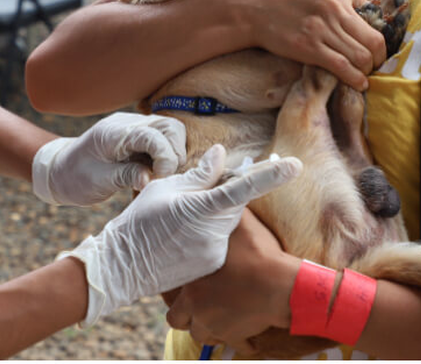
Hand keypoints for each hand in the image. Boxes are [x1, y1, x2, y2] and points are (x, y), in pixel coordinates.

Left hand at [33, 113, 185, 205]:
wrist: (59, 170)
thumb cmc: (74, 177)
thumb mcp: (97, 181)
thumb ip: (125, 177)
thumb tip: (150, 179)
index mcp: (114, 133)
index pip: (154, 135)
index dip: (165, 157)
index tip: (159, 178)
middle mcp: (127, 124)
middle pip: (170, 128)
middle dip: (174, 154)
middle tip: (161, 177)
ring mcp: (134, 128)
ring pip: (171, 133)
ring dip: (172, 155)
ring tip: (156, 176)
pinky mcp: (138, 137)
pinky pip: (163, 141)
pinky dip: (165, 157)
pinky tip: (151, 173)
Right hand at [61, 146, 300, 325]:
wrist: (125, 267)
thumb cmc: (140, 221)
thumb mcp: (164, 189)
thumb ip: (199, 174)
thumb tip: (221, 155)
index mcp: (199, 207)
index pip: (242, 187)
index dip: (271, 175)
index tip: (295, 165)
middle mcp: (213, 232)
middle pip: (235, 202)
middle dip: (226, 191)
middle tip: (198, 191)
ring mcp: (215, 251)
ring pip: (227, 221)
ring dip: (214, 212)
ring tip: (181, 219)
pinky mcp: (213, 263)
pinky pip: (220, 239)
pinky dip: (208, 231)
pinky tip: (183, 236)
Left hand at [165, 208, 301, 352]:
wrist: (280, 285)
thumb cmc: (257, 253)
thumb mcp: (238, 223)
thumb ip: (222, 210)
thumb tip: (219, 186)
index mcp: (191, 283)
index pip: (166, 292)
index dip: (170, 289)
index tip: (181, 284)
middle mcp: (197, 307)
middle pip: (176, 320)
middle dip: (184, 314)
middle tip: (196, 304)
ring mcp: (215, 325)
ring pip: (199, 335)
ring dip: (207, 327)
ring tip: (218, 315)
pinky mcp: (236, 336)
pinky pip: (235, 344)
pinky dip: (240, 340)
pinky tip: (247, 333)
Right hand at [246, 0, 386, 90]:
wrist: (258, 10)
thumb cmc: (294, 1)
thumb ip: (351, 0)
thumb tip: (377, 21)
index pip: (377, 20)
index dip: (381, 40)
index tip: (377, 51)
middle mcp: (335, 6)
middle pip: (374, 42)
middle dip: (379, 60)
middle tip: (374, 66)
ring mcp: (322, 28)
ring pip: (361, 57)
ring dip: (367, 71)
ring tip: (364, 75)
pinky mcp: (309, 47)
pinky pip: (342, 67)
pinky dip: (355, 79)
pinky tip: (358, 83)